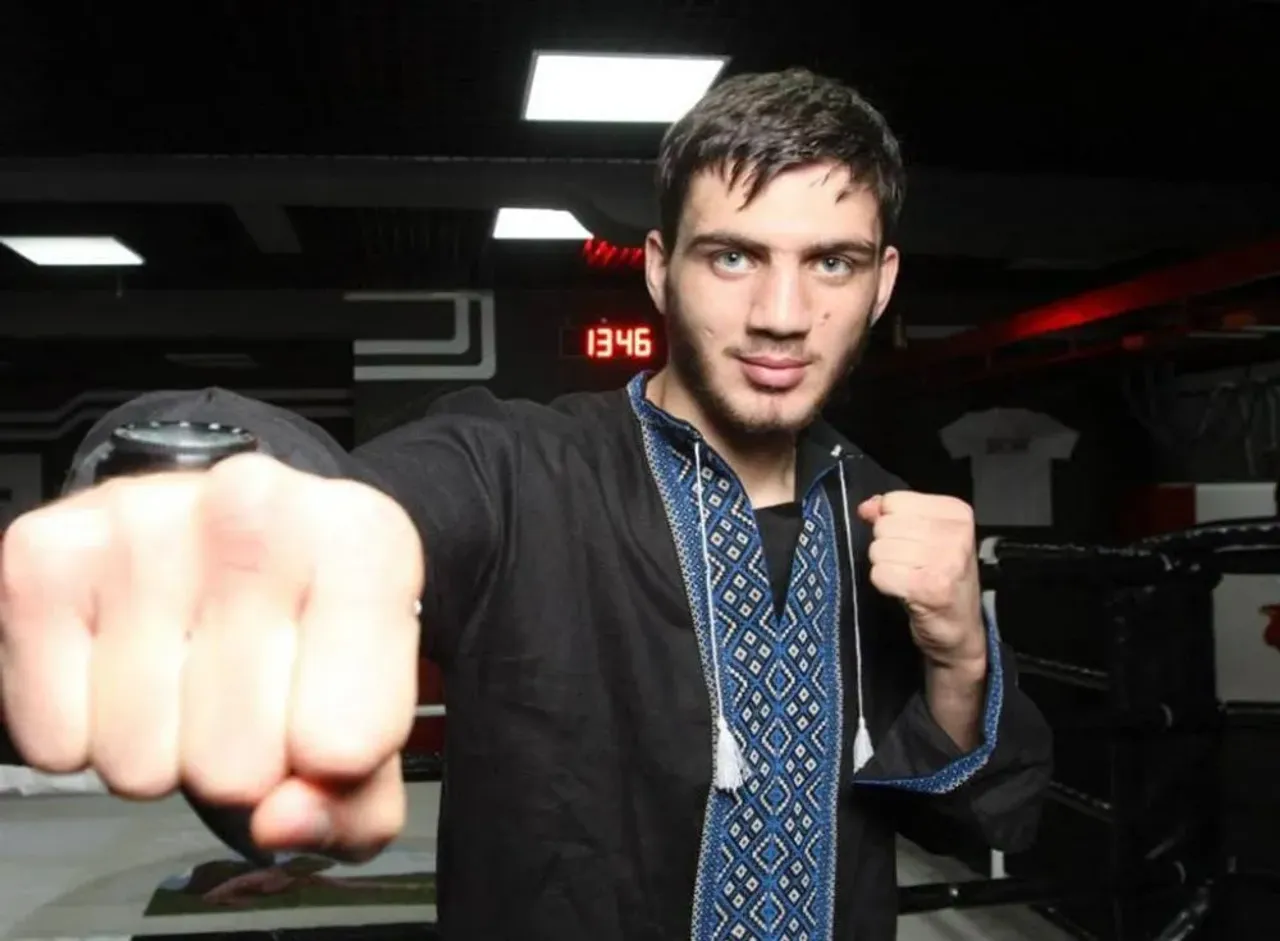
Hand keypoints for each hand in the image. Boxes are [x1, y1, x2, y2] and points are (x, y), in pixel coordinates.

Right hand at [0, 453, 422, 860]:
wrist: (235, 535)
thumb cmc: (308, 627)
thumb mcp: (370, 712)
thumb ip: (355, 800)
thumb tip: (282, 821)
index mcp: (365, 539)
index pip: (347, 741)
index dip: (329, 768)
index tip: (325, 717)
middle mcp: (257, 508)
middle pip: (237, 763)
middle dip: (239, 764)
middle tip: (247, 698)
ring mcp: (143, 521)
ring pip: (139, 760)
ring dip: (162, 748)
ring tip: (188, 675)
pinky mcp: (44, 553)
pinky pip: (58, 738)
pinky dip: (85, 730)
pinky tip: (124, 664)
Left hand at [858, 491, 985, 669]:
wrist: (960, 630)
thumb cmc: (942, 580)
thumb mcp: (924, 538)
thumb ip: (892, 515)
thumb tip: (866, 507)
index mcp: (957, 513)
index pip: (894, 501)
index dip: (891, 523)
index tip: (911, 542)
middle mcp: (956, 534)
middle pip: (885, 525)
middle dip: (887, 547)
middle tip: (910, 565)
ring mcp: (946, 561)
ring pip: (879, 549)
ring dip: (886, 567)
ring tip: (910, 578)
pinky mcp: (930, 588)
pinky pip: (880, 574)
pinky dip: (885, 585)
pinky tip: (905, 591)